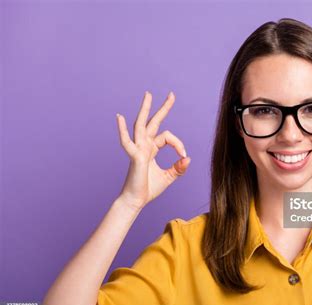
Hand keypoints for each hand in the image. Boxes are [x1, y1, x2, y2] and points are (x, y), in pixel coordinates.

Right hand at [115, 91, 190, 210]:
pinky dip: (122, 130)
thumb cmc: (149, 188)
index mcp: (152, 148)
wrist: (136, 200)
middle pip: (154, 122)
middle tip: (171, 94)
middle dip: (163, 108)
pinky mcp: (134, 156)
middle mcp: (144, 145)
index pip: (167, 136)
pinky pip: (127, 142)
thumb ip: (179, 167)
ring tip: (148, 95)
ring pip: (141, 125)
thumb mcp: (169, 176)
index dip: (178, 144)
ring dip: (145, 109)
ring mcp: (138, 149)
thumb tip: (188, 158)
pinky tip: (119, 117)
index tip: (184, 155)